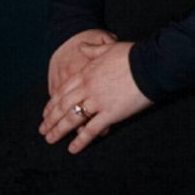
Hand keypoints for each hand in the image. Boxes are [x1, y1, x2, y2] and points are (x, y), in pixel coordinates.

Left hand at [38, 39, 151, 153]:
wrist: (151, 64)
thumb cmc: (133, 55)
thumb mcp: (108, 47)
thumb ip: (92, 49)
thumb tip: (81, 46)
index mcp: (86, 73)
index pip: (63, 91)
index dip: (52, 104)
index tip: (45, 113)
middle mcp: (88, 88)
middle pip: (63, 106)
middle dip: (51, 119)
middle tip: (43, 130)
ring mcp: (98, 101)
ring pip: (72, 118)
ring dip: (59, 130)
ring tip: (50, 139)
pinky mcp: (110, 113)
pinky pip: (92, 129)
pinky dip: (81, 140)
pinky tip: (72, 148)